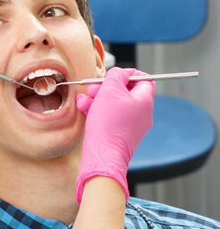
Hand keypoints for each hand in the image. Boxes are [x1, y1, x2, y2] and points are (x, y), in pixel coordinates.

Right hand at [75, 67, 155, 202]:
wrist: (102, 154)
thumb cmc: (108, 123)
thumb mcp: (110, 90)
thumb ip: (117, 75)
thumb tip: (120, 73)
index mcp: (145, 101)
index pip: (144, 79)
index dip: (128, 73)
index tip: (114, 74)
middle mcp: (142, 113)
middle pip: (125, 91)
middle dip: (106, 87)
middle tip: (93, 87)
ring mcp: (131, 125)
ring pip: (114, 104)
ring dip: (97, 98)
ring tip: (84, 100)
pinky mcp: (119, 134)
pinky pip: (110, 116)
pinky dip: (97, 111)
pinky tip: (83, 109)